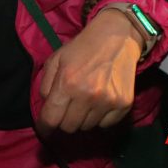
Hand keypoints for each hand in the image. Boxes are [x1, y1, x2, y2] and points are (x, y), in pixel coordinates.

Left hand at [36, 9, 141, 134]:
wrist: (116, 38)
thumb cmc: (82, 48)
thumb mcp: (56, 59)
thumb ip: (46, 85)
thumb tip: (47, 106)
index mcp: (67, 83)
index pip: (51, 118)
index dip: (44, 127)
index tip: (44, 129)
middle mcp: (87, 96)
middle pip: (69, 127)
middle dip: (63, 120)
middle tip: (66, 109)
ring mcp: (107, 102)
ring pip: (87, 127)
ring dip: (82, 118)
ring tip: (84, 101)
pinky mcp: (124, 105)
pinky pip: (105, 125)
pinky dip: (99, 118)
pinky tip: (99, 102)